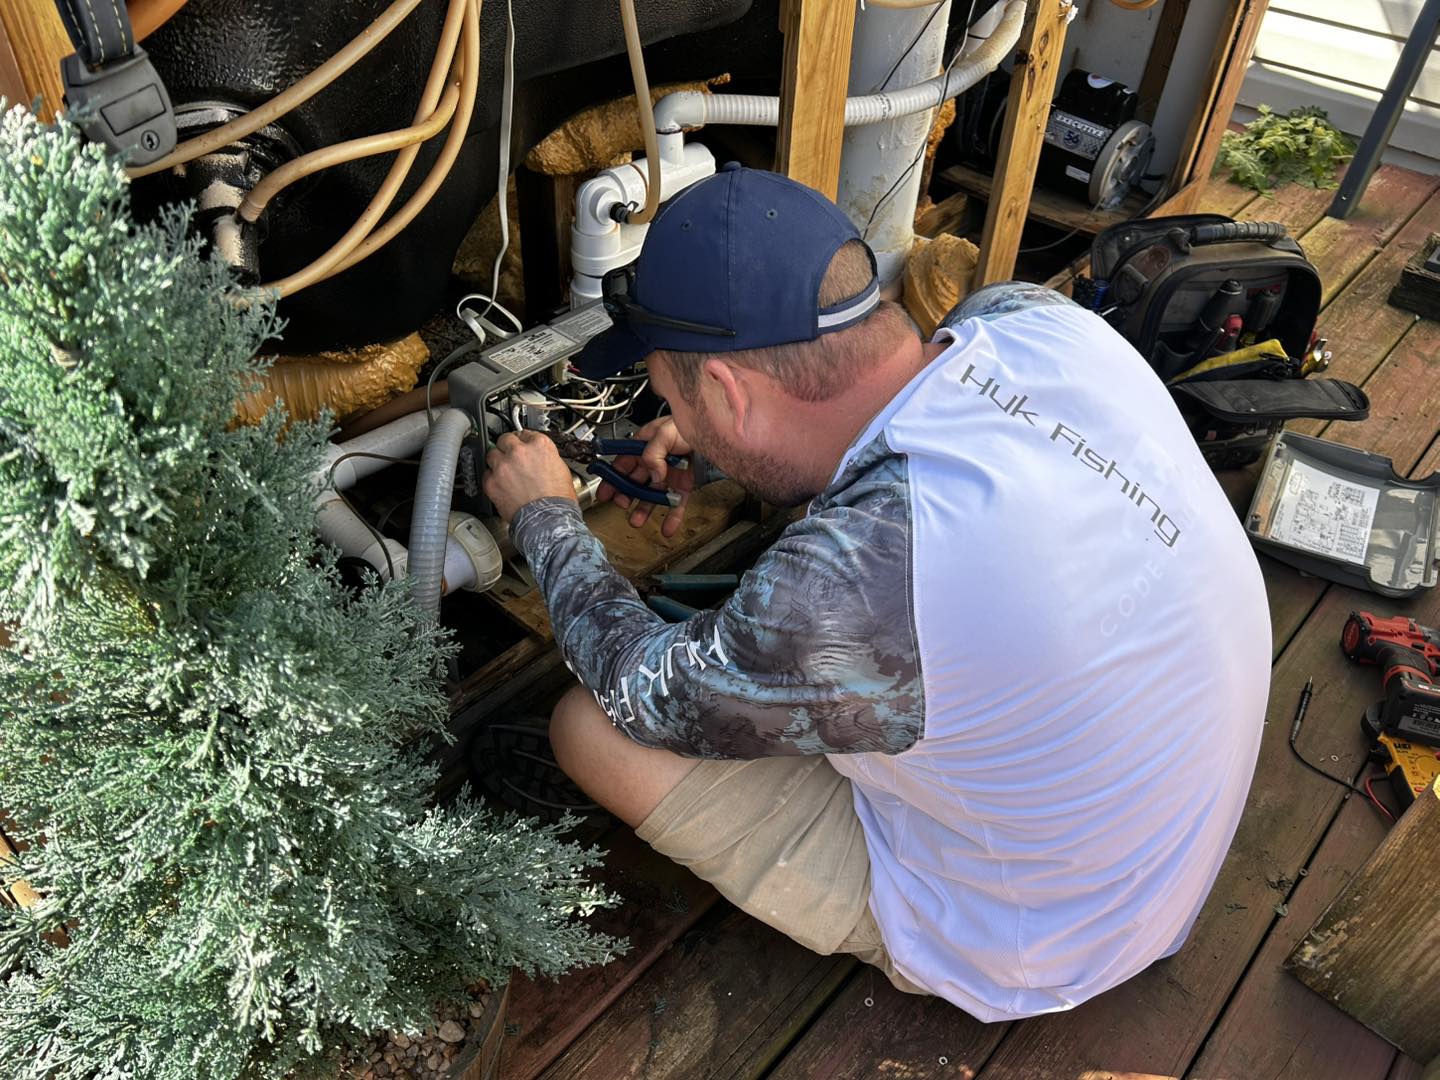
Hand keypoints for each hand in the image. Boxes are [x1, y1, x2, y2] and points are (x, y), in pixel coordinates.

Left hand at [483, 430, 577, 522]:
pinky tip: (501, 485)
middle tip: (511, 456)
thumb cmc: (558, 500)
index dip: (523, 441)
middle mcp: (519, 451)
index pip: (526, 433)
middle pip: (505, 439)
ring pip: (492, 454)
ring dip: (497, 461)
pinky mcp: (491, 482)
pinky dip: (492, 478)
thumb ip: (545, 457)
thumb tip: (537, 457)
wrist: (548, 520)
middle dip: (507, 447)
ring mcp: (503, 466)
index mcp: (540, 445)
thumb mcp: (560, 469)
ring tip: (505, 472)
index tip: (522, 445)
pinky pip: (486, 474)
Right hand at [597, 416, 695, 538]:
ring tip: (636, 521)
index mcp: (644, 446)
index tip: (604, 493)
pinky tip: (667, 529)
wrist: (714, 433)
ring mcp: (668, 475)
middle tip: (621, 504)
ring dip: (643, 509)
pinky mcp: (684, 485)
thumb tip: (653, 473)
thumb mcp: (665, 432)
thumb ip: (654, 452)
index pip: (622, 464)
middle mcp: (655, 462)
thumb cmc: (688, 426)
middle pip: (635, 482)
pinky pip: (676, 503)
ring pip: (652, 496)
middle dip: (625, 495)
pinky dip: (672, 517)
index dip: (612, 478)